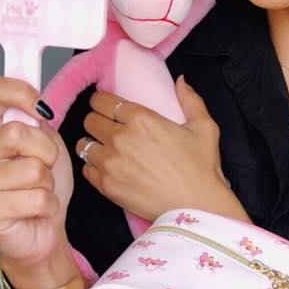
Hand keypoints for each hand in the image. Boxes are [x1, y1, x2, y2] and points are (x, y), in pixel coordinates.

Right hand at [0, 78, 72, 266]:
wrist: (44, 228)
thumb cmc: (43, 185)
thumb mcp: (48, 144)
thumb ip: (38, 121)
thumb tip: (37, 105)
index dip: (20, 93)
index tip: (41, 108)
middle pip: (16, 133)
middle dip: (46, 152)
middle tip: (45, 166)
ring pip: (32, 169)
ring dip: (48, 183)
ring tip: (38, 190)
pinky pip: (35, 198)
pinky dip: (48, 204)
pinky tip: (36, 209)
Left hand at [75, 75, 248, 222]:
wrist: (196, 206)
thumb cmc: (201, 168)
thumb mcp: (204, 127)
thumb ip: (191, 99)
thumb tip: (181, 81)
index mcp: (141, 118)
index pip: (102, 100)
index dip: (102, 101)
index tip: (106, 105)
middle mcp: (120, 137)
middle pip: (89, 120)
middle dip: (97, 121)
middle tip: (107, 127)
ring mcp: (110, 163)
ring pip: (83, 144)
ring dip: (92, 144)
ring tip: (104, 148)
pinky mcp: (107, 185)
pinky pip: (86, 170)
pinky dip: (93, 167)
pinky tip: (107, 168)